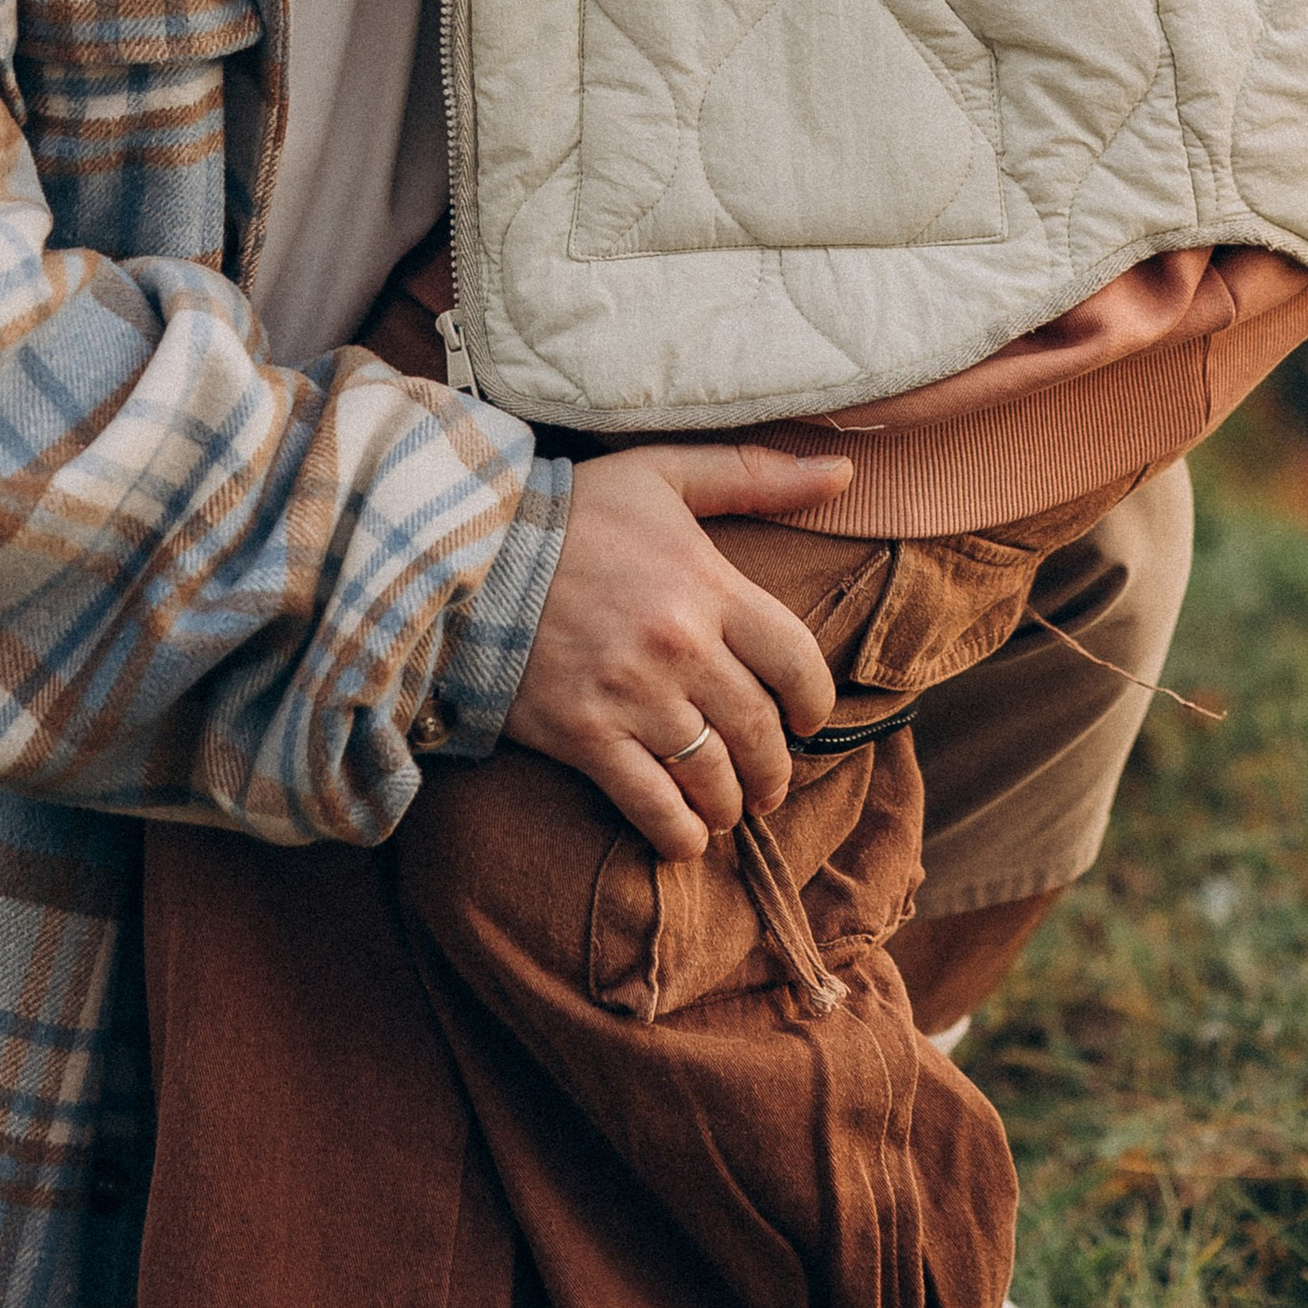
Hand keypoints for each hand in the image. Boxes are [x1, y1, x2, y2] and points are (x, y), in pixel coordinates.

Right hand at [504, 441, 850, 861]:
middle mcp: (679, 647)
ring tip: (731, 806)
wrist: (463, 554)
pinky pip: (652, 804)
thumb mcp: (662, 473)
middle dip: (775, 768)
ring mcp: (631, 696)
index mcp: (706, 586)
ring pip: (713, 776)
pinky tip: (688, 836)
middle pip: (759, 730)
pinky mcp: (584, 736)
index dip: (815, 703)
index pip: (797, 661)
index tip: (808, 721)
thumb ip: (754, 474)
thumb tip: (844, 472)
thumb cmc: (571, 513)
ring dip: (733, 803)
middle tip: (771, 781)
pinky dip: (680, 832)